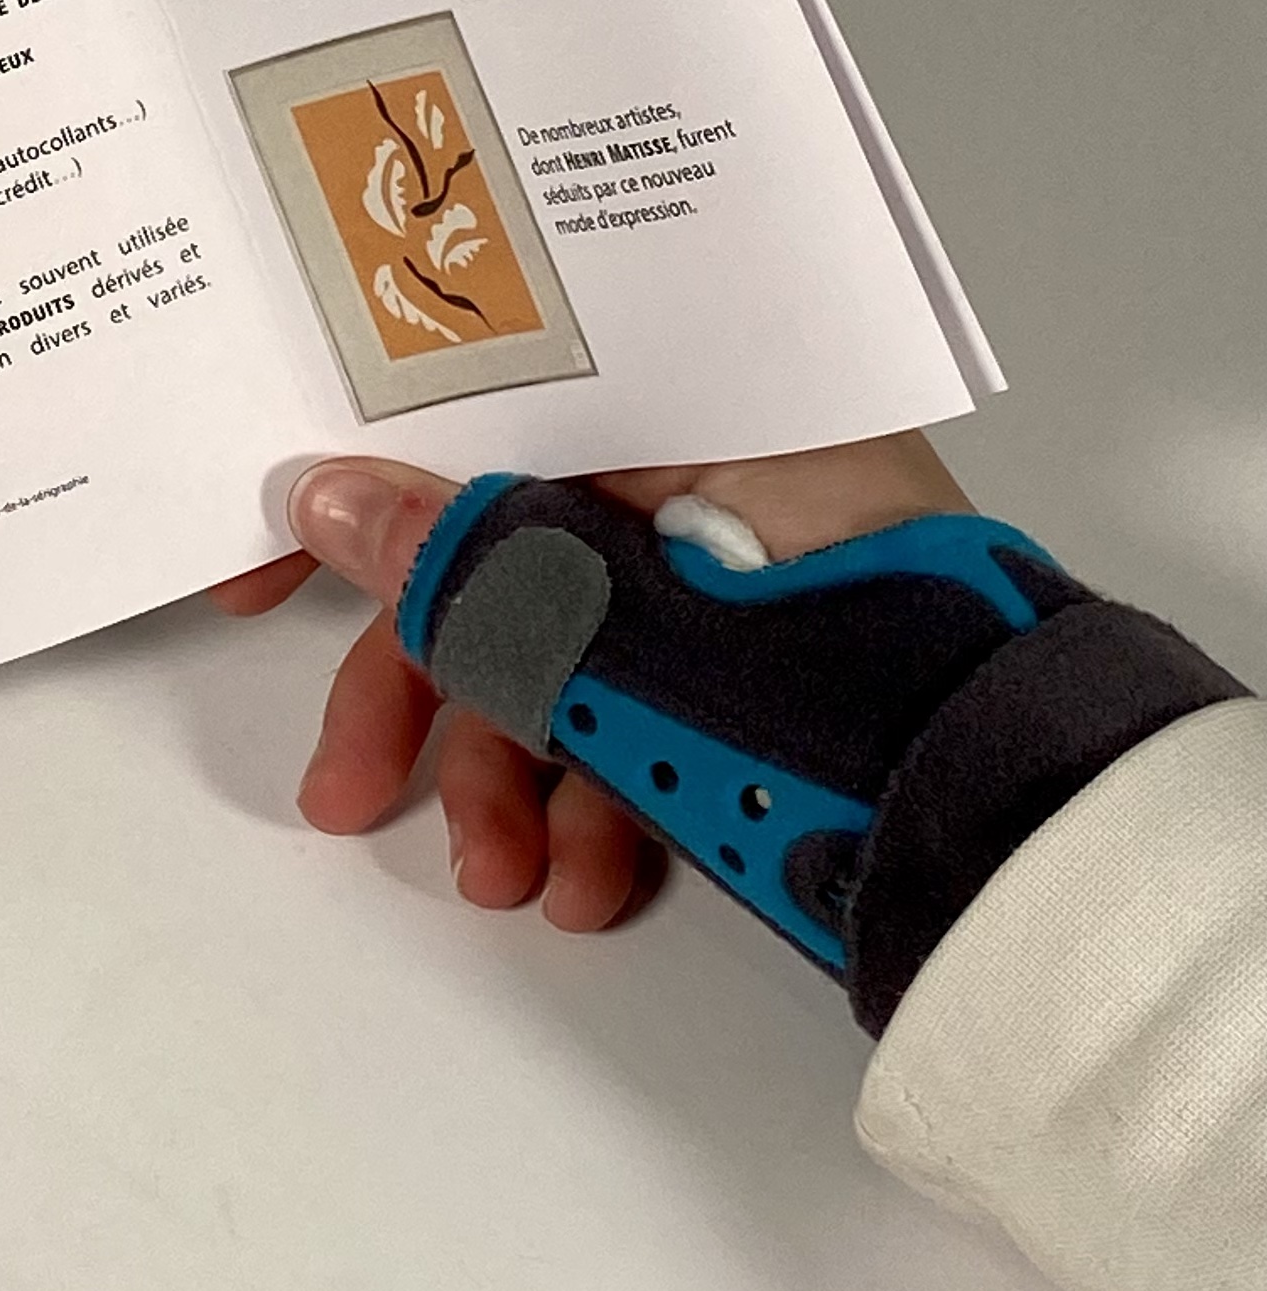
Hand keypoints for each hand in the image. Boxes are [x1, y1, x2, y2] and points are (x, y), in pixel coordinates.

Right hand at [216, 434, 968, 931]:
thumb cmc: (832, 689)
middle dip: (428, 696)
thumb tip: (327, 499)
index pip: (483, 414)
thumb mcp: (610, 621)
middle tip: (350, 792)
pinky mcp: (781, 680)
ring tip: (507, 881)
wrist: (1027, 835)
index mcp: (699, 409)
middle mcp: (727, 477)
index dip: (363, 499)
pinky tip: (589, 880)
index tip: (264, 579)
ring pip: (570, 654)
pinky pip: (645, 714)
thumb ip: (457, 564)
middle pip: (510, 557)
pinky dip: (597, 797)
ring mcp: (756, 583)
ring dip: (510, 778)